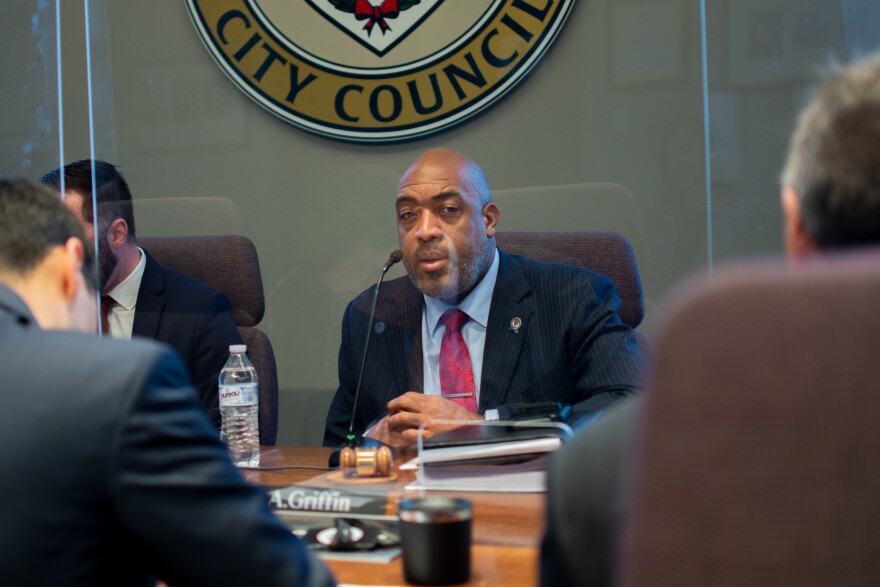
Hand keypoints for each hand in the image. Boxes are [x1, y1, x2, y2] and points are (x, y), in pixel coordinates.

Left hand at [365, 392, 481, 446]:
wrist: (469, 427)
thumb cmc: (458, 416)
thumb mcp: (444, 403)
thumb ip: (430, 403)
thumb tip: (417, 404)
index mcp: (431, 400)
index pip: (409, 395)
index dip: (399, 399)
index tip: (397, 404)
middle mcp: (426, 409)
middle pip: (401, 403)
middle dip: (392, 406)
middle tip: (390, 412)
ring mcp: (426, 422)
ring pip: (401, 417)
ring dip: (393, 420)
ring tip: (392, 423)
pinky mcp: (427, 435)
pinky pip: (409, 434)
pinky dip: (404, 434)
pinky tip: (405, 435)